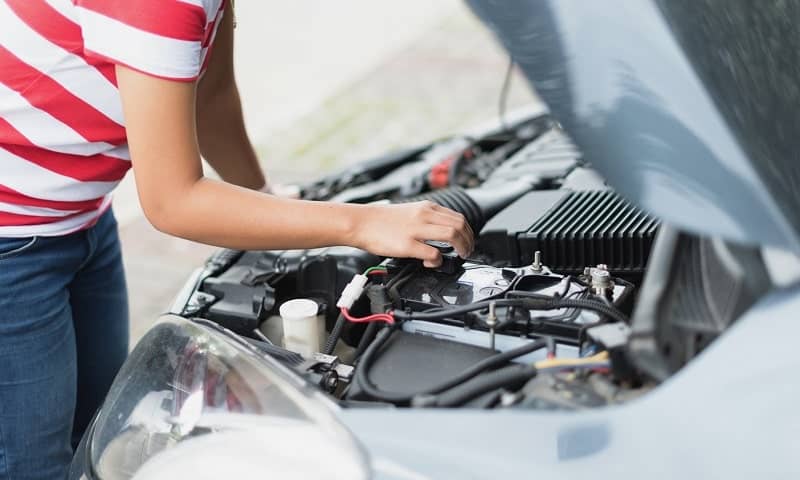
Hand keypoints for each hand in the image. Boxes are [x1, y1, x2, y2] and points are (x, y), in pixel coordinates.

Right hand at [353, 201, 473, 266]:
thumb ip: (426, 219)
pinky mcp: (408, 244)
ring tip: (458, 256)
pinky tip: (432, 262)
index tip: (467, 240)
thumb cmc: (381, 220)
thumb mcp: (409, 211)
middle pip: (460, 225)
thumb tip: (442, 232)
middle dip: (469, 240)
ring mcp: (416, 229)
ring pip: (452, 235)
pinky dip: (438, 260)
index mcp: (426, 207)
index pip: (458, 216)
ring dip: (461, 248)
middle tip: (467, 251)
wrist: (360, 222)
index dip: (467, 231)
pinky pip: (433, 253)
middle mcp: (424, 215)